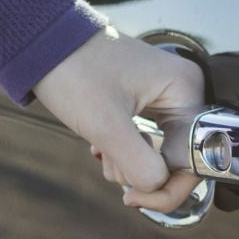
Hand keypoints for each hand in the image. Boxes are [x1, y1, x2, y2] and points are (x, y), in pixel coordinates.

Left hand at [33, 27, 203, 212]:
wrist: (41, 40)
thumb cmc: (75, 71)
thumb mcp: (106, 124)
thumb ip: (139, 162)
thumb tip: (159, 186)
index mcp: (186, 89)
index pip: (196, 158)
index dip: (167, 187)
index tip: (131, 197)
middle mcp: (184, 92)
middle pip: (181, 159)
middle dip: (143, 173)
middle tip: (112, 171)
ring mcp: (166, 97)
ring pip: (161, 154)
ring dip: (129, 164)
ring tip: (101, 150)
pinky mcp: (147, 102)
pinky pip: (148, 142)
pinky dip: (125, 152)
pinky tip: (102, 144)